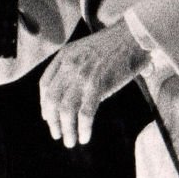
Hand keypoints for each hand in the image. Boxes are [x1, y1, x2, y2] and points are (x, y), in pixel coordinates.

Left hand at [37, 23, 147, 147]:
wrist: (134, 36)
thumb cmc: (114, 44)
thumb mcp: (84, 49)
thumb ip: (73, 66)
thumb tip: (70, 92)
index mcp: (63, 57)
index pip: (44, 85)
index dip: (44, 104)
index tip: (48, 117)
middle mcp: (68, 67)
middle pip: (52, 101)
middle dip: (52, 121)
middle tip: (57, 134)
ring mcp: (82, 77)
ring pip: (66, 110)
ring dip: (66, 129)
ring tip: (70, 141)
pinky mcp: (97, 86)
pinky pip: (85, 113)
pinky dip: (83, 128)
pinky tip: (85, 137)